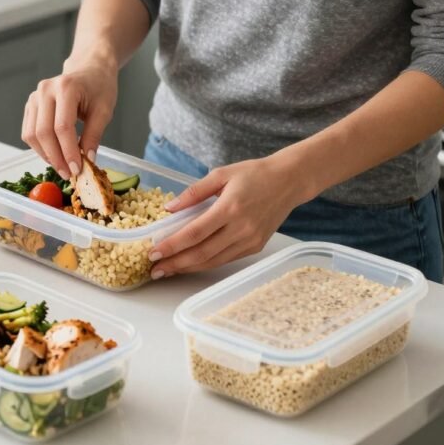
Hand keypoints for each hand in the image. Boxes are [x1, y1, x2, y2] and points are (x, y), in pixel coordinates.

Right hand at [22, 60, 117, 179]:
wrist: (90, 69)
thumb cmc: (99, 87)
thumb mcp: (104, 110)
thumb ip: (94, 135)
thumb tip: (86, 160)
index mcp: (66, 87)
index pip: (62, 127)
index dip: (68, 151)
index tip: (77, 169)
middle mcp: (45, 90)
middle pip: (43, 132)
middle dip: (56, 157)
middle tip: (68, 173)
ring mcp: (34, 97)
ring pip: (31, 135)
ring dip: (46, 155)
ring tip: (62, 166)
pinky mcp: (30, 106)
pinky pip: (29, 132)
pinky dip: (40, 148)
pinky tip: (54, 155)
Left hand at [148, 155, 313, 276]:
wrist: (289, 181)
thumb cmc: (254, 174)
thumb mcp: (221, 174)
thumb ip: (193, 192)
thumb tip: (169, 208)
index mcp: (230, 208)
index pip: (194, 233)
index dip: (172, 245)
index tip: (153, 252)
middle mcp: (241, 229)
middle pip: (202, 253)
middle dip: (175, 263)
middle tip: (154, 269)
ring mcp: (250, 241)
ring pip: (213, 261)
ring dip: (188, 268)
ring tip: (167, 270)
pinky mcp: (255, 247)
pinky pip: (225, 260)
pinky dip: (205, 264)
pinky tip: (190, 264)